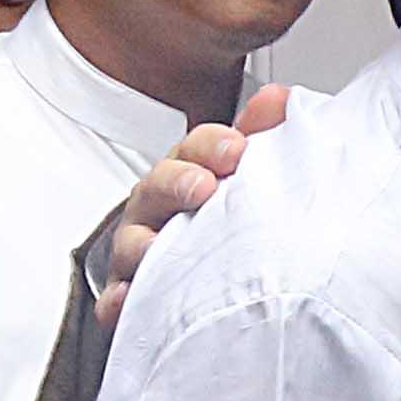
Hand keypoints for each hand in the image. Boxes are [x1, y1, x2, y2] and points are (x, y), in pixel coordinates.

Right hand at [96, 81, 289, 326]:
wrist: (223, 283)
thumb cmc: (229, 221)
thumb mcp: (249, 175)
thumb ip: (265, 135)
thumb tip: (281, 100)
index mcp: (189, 173)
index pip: (195, 149)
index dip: (212, 145)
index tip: (237, 149)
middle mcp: (160, 207)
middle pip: (158, 186)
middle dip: (177, 182)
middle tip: (203, 187)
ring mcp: (142, 249)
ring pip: (133, 242)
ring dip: (144, 244)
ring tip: (157, 248)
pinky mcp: (134, 294)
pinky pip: (120, 296)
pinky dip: (119, 299)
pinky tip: (125, 301)